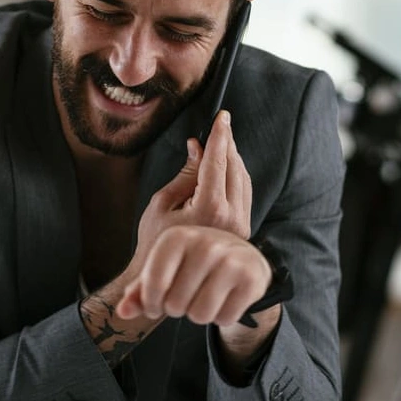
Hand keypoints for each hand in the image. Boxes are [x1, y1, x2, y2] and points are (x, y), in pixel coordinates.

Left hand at [116, 225, 271, 326]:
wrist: (241, 259)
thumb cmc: (192, 267)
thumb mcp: (163, 272)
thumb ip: (139, 292)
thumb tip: (122, 312)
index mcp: (177, 237)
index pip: (153, 286)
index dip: (152, 304)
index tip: (157, 303)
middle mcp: (205, 242)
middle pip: (176, 305)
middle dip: (179, 309)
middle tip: (188, 296)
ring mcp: (231, 258)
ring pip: (200, 314)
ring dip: (200, 315)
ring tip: (205, 298)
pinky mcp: (252, 276)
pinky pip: (225, 318)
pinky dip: (223, 317)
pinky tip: (226, 299)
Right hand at [131, 111, 251, 271]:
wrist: (168, 283)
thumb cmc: (156, 242)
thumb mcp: (163, 203)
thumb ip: (185, 174)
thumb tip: (198, 147)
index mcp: (210, 209)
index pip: (218, 162)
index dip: (219, 136)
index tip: (222, 117)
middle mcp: (232, 217)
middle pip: (235, 168)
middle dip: (228, 144)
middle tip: (222, 125)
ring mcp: (241, 226)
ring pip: (244, 181)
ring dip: (234, 159)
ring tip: (222, 142)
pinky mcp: (242, 230)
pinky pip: (244, 195)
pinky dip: (236, 176)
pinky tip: (226, 167)